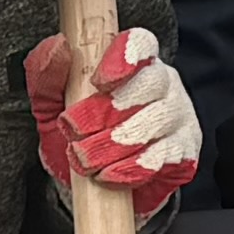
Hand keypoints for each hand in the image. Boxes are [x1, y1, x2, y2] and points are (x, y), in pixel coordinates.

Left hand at [29, 26, 200, 217]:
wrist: (94, 190)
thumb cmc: (77, 135)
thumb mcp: (52, 105)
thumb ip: (48, 74)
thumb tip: (59, 46)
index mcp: (134, 61)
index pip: (140, 43)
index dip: (123, 57)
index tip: (98, 81)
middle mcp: (163, 83)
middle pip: (150, 83)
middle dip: (106, 111)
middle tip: (73, 132)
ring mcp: (179, 118)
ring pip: (156, 121)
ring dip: (114, 143)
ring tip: (85, 161)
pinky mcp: (186, 153)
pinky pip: (166, 156)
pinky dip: (132, 168)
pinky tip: (109, 176)